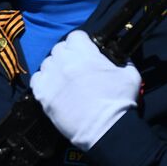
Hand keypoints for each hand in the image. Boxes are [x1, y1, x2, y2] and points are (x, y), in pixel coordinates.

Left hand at [31, 30, 138, 151]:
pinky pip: (36, 80)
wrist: (106, 129)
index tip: (85, 50)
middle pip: (59, 49)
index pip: (75, 36)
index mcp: (86, 55)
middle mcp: (65, 63)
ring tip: (65, 79)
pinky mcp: (42, 95)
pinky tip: (54, 88)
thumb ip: (123, 61)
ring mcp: (51, 78)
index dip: (81, 42)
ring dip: (55, 68)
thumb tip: (121, 58)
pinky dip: (43, 81)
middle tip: (76, 66)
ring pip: (47, 63)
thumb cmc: (119, 102)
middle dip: (68, 54)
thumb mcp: (130, 75)